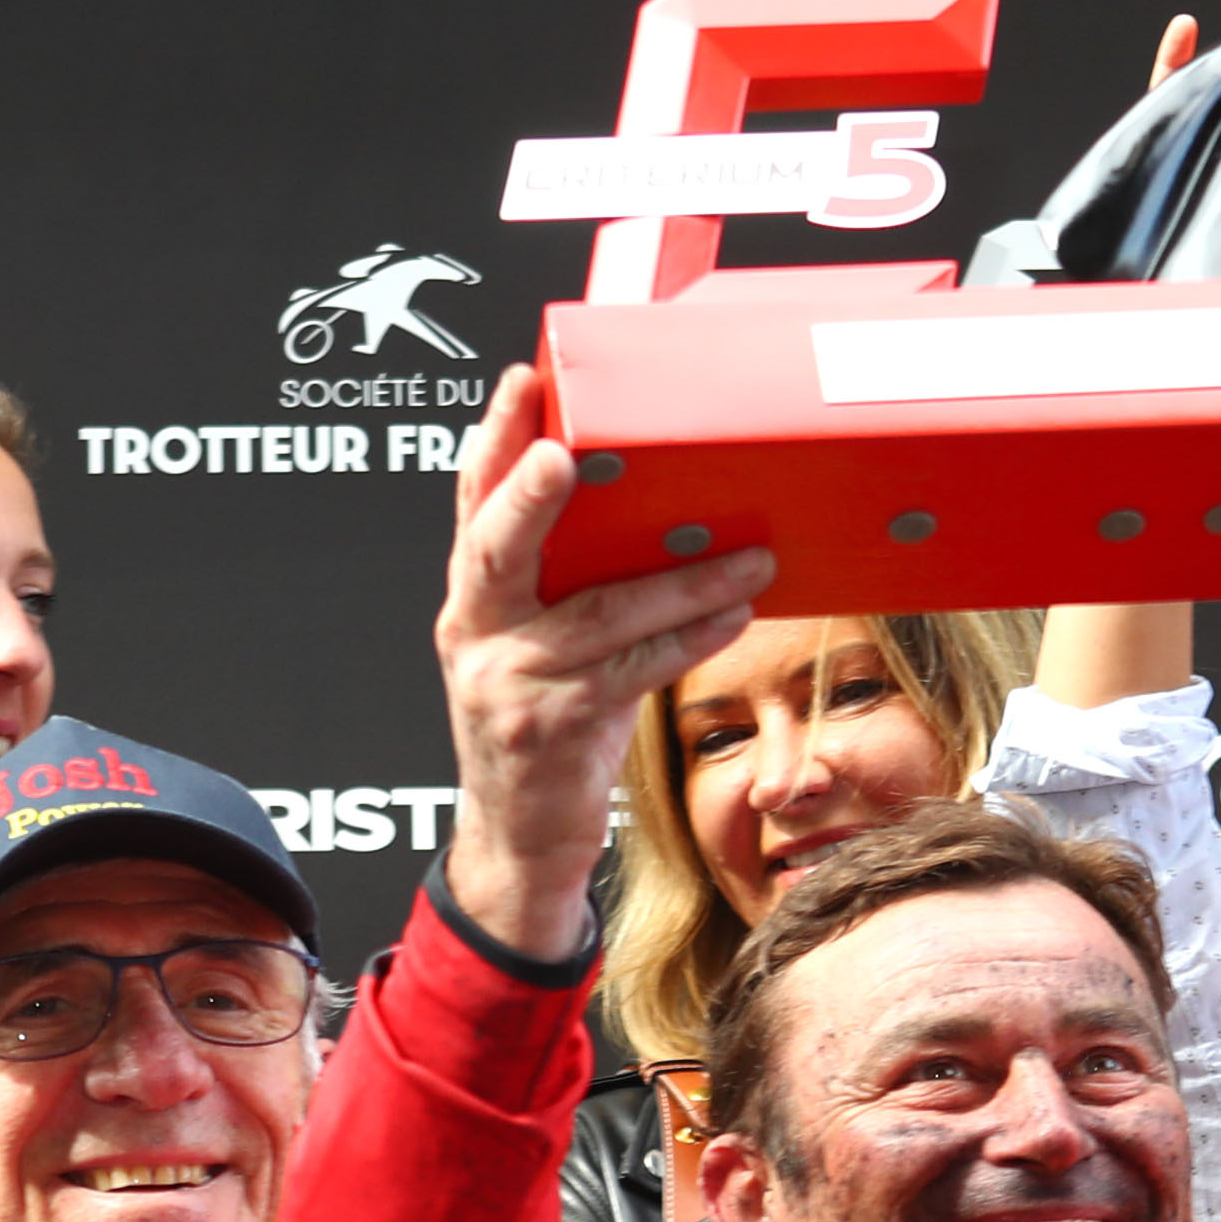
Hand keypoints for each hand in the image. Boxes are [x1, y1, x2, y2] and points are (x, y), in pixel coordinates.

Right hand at [432, 360, 773, 963]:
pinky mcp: (552, 728)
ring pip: (598, 613)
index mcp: (472, 597)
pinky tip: (733, 617)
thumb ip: (563, 582)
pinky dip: (688, 640)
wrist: (517, 841)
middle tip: (566, 450)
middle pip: (496, 545)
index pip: (473, 502)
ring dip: (681, 580)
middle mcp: (476, 631)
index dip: (494, 439)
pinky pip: (632, 671)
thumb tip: (654, 510)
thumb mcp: (534, 645)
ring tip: (748, 553)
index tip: (523, 380)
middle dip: (531, 493)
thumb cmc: (544, 725)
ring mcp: (509, 682)